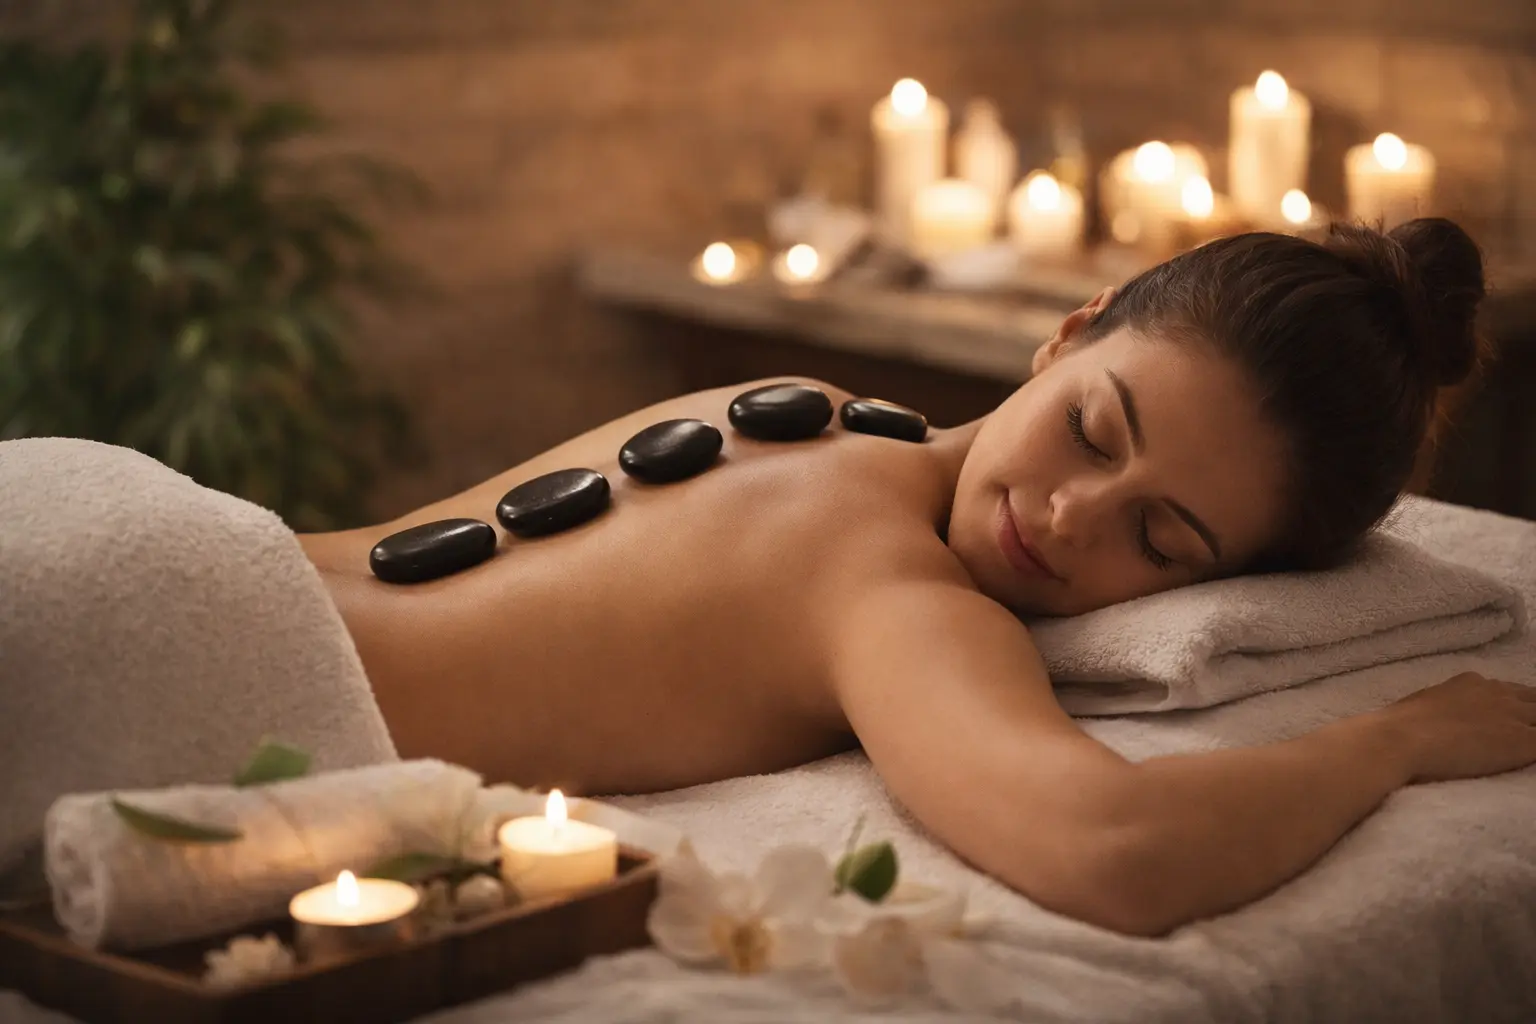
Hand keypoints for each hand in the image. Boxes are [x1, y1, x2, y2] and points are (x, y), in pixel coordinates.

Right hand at [1378, 672, 1535, 783]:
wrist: (1400, 739)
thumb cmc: (1399, 726)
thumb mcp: (1425, 705)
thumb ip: (1446, 706)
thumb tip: (1442, 720)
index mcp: (1472, 682)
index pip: (1510, 691)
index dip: (1514, 706)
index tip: (1509, 722)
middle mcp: (1498, 693)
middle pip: (1535, 700)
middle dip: (1533, 714)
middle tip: (1522, 732)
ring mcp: (1513, 716)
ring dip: (1533, 730)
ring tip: (1524, 744)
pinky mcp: (1524, 741)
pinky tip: (1529, 757)